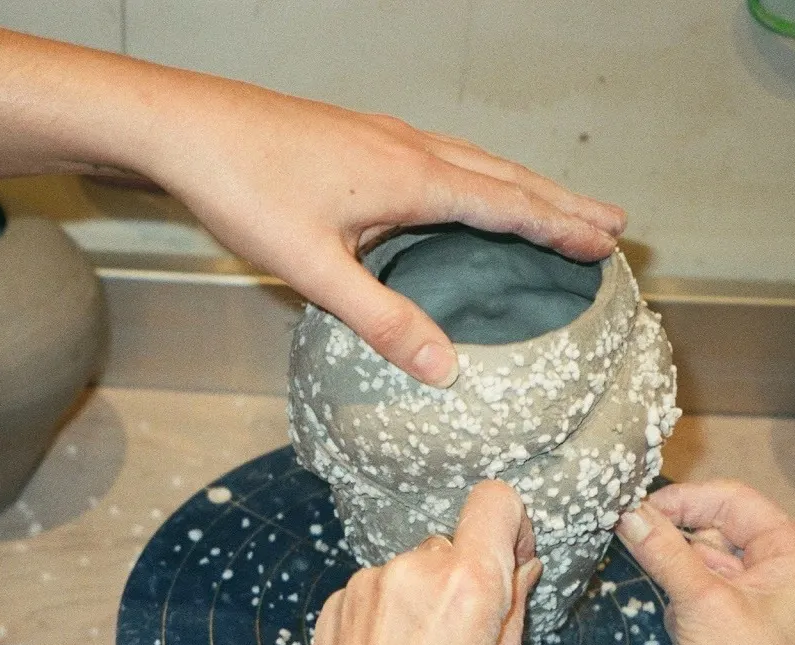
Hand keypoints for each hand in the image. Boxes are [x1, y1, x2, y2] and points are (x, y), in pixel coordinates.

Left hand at [139, 71, 625, 385]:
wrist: (182, 125)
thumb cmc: (242, 187)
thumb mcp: (311, 267)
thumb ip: (379, 318)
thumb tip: (443, 369)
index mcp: (409, 178)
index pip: (506, 206)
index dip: (558, 226)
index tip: (606, 243)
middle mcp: (407, 148)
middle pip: (504, 176)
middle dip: (560, 202)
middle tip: (612, 222)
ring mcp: (382, 136)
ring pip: (474, 161)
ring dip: (522, 185)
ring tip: (557, 204)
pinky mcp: (356, 137)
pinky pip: (441, 155)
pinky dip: (476, 175)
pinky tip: (463, 187)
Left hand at [265, 480, 539, 644]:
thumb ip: (511, 619)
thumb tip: (522, 571)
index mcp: (465, 590)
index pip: (496, 501)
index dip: (512, 526)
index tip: (512, 564)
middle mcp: (410, 573)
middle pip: (455, 542)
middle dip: (468, 578)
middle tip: (468, 642)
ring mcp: (365, 588)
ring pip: (413, 569)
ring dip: (425, 598)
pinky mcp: (333, 607)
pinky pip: (377, 591)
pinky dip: (391, 615)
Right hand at [616, 481, 794, 644]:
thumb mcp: (702, 604)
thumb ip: (664, 553)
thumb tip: (628, 513)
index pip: (735, 501)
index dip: (685, 500)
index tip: (638, 509)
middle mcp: (784, 566)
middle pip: (718, 527)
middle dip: (679, 542)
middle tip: (634, 540)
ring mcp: (761, 593)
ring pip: (704, 558)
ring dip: (679, 575)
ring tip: (679, 604)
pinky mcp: (738, 618)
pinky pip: (701, 587)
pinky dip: (682, 600)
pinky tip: (685, 627)